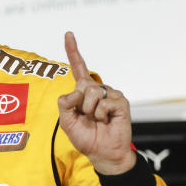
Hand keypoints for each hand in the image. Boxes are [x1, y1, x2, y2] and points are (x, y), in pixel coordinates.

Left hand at [56, 32, 135, 174]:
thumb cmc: (86, 137)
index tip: (68, 33)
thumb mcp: (67, 122)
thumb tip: (75, 92)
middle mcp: (97, 89)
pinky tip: (107, 120)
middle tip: (87, 118)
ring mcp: (110, 94)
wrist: (103, 153)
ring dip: (90, 111)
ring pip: (92, 93)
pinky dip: (101, 115)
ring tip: (97, 120)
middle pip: (82, 85)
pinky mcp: (121, 101)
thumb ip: (64, 105)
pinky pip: (104, 103)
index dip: (73, 51)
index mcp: (83, 92)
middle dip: (79, 105)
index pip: (78, 68)